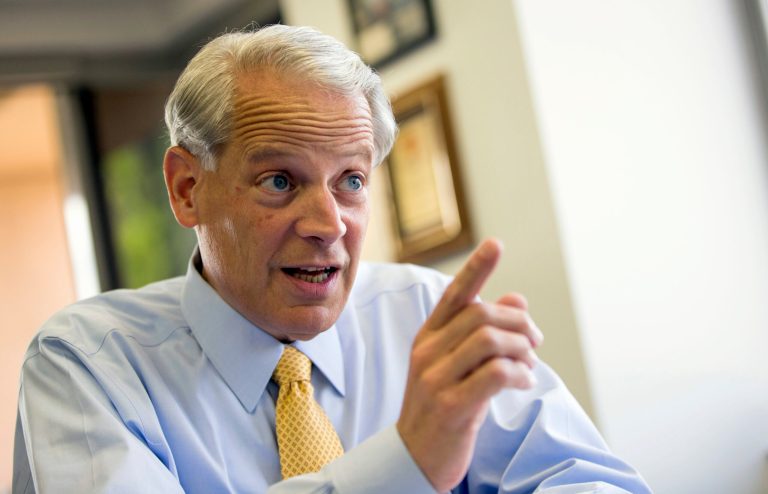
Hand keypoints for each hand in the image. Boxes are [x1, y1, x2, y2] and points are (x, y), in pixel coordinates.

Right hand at [396, 238, 543, 491]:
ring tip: (529, 364)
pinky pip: (496, 373)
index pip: (453, 294)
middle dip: (519, 322)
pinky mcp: (451, 405)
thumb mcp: (459, 366)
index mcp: (428, 337)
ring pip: (490, 339)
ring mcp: (436, 379)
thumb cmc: (444, 406)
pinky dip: (519, 373)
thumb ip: (484, 332)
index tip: (496, 244)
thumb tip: (517, 298)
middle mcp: (428, 352)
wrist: (415, 457)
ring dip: (522, 349)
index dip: (477, 268)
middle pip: (481, 314)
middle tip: (535, 341)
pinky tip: (524, 382)